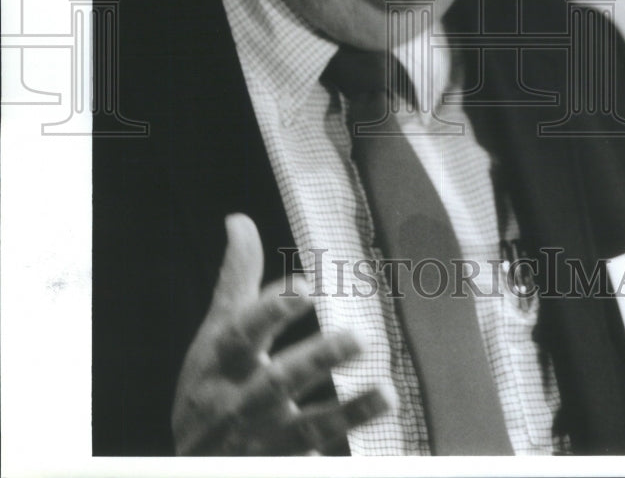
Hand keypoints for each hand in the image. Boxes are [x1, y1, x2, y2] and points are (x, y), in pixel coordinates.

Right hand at [172, 213, 391, 454]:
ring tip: (388, 390)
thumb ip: (236, 280)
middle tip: (361, 336)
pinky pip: (315, 460)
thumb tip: (239, 219)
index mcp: (222, 362)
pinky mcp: (280, 466)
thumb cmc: (210, 386)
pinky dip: (345, 448)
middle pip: (277, 382)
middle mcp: (237, 403)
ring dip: (348, 411)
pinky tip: (385, 425)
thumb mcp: (216, 335)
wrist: (188, 469)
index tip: (306, 287)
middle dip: (317, 359)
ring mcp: (260, 443)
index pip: (244, 332)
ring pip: (306, 429)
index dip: (272, 310)